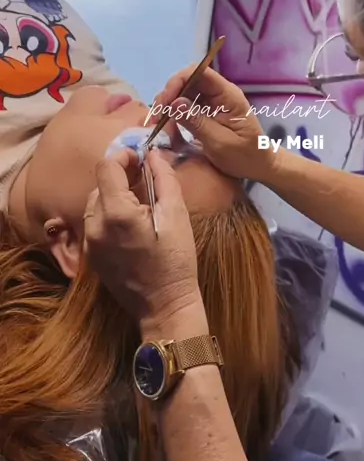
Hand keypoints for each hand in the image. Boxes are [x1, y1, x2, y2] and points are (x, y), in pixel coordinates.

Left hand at [83, 148, 200, 329]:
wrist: (164, 306)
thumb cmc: (176, 260)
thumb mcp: (177, 215)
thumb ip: (164, 178)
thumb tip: (154, 154)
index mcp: (116, 212)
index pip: (106, 167)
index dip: (123, 156)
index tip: (140, 158)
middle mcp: (95, 225)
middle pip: (100, 184)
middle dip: (120, 177)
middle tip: (144, 179)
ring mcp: (89, 242)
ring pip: (95, 203)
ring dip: (114, 196)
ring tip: (139, 203)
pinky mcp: (91, 256)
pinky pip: (95, 223)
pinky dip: (109, 215)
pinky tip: (130, 225)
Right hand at [155, 66, 276, 182]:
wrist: (259, 166)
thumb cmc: (245, 156)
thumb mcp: (219, 143)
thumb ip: (197, 122)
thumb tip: (174, 103)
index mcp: (227, 95)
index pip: (199, 73)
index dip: (178, 82)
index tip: (164, 103)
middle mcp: (219, 93)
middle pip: (187, 81)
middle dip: (168, 96)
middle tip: (155, 118)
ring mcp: (212, 102)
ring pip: (183, 93)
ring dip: (168, 107)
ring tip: (158, 125)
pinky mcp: (206, 112)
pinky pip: (185, 106)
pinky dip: (173, 116)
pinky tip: (167, 129)